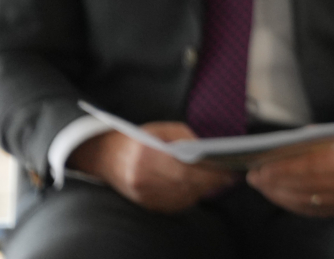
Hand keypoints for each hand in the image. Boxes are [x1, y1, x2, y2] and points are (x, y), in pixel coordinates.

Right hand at [70, 123, 227, 213]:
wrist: (105, 157)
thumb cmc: (137, 139)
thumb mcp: (161, 129)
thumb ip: (185, 138)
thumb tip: (207, 151)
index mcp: (147, 155)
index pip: (185, 168)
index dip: (209, 171)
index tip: (227, 169)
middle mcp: (142, 178)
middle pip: (185, 184)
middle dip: (210, 181)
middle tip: (228, 176)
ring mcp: (142, 194)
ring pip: (181, 197)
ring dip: (203, 190)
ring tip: (218, 181)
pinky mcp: (144, 203)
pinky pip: (173, 204)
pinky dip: (189, 197)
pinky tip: (199, 188)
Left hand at [247, 134, 333, 218]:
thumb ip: (309, 140)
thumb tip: (276, 152)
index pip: (310, 166)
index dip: (282, 169)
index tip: (261, 168)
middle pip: (303, 185)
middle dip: (274, 182)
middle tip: (254, 177)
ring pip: (304, 200)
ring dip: (278, 194)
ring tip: (262, 185)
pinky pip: (310, 210)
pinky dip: (290, 203)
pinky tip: (277, 194)